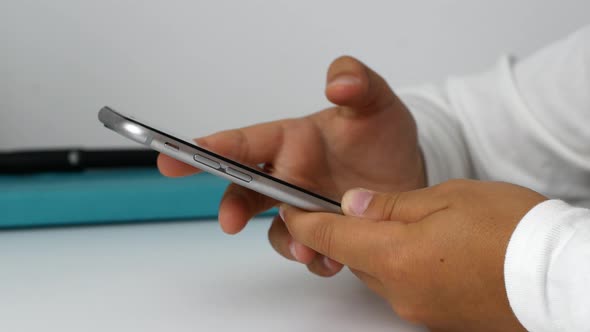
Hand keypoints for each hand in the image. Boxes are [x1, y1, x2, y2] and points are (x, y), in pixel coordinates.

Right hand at [158, 56, 425, 275]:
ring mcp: (304, 207)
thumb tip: (337, 83)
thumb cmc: (381, 133)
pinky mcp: (323, 233)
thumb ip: (356, 82)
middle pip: (246, 191)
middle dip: (231, 206)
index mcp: (292, 140)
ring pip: (276, 228)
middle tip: (228, 221)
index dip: (210, 148)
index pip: (244, 142)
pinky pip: (307, 250)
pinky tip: (330, 260)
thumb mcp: (375, 101)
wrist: (408, 171)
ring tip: (305, 248)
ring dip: (285, 240)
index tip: (174, 157)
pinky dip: (315, 259)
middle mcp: (289, 175)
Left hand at [279, 180, 546, 331]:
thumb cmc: (511, 230)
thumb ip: (390, 204)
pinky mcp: (435, 317)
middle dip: (348, 232)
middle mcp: (398, 290)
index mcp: (394, 254)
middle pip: (352, 256)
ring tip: (408, 222)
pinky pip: (401, 287)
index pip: (328, 237)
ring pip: (376, 272)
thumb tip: (352, 204)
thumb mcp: (447, 196)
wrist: (559, 276)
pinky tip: (428, 248)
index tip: (291, 209)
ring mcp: (417, 308)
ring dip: (378, 248)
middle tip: (360, 206)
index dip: (303, 221)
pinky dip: (401, 265)